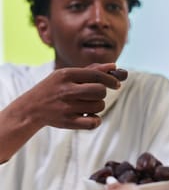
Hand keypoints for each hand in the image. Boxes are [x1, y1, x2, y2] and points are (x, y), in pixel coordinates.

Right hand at [0, 63, 124, 161]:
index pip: (97, 75)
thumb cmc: (54, 88)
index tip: (117, 84)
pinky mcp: (67, 122)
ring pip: (98, 106)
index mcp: (67, 74)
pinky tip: (89, 117)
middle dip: (102, 94)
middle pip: (100, 91)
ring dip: (97, 106)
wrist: (31, 108)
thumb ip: (91, 70)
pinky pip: (93, 122)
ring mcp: (66, 107)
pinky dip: (95, 120)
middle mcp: (66, 90)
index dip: (111, 80)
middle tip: (96, 95)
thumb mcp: (67, 74)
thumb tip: (114, 67)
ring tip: (87, 105)